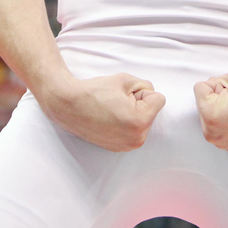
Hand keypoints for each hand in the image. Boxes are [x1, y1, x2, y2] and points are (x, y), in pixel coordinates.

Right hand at [40, 72, 165, 150]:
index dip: (142, 91)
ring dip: (133, 113)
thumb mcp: (126, 80)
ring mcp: (127, 146)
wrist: (69, 106)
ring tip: (112, 110)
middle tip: (116, 102)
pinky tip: (109, 119)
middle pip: (152, 111)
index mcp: (140, 122)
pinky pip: (133, 130)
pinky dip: (126, 123)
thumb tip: (152, 96)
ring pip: (143, 121)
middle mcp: (136, 139)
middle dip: (139, 103)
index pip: (159, 99)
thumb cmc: (95, 91)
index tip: (124, 94)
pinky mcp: (119, 148)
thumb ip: (146, 86)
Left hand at [194, 71, 227, 150]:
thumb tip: (209, 87)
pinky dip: (227, 121)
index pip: (200, 88)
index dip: (217, 84)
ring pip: (210, 116)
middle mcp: (212, 134)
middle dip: (217, 97)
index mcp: (210, 116)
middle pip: (203, 103)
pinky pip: (220, 128)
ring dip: (221, 109)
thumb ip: (215, 81)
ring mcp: (222, 143)